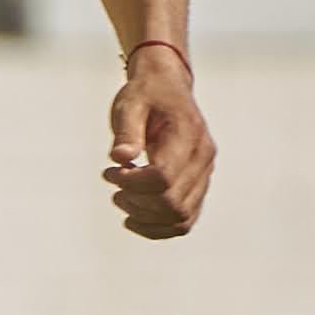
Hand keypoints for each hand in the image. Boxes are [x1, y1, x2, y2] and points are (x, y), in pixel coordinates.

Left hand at [101, 43, 212, 239]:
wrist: (166, 87)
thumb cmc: (146, 94)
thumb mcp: (130, 104)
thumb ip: (126, 131)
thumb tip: (120, 157)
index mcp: (188, 136)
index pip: (163, 178)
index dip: (131, 183)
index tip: (109, 171)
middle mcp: (203, 158)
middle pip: (172, 203)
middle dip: (136, 202)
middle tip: (113, 186)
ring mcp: (204, 175)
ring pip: (181, 219)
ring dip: (146, 218)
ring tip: (121, 199)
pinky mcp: (198, 186)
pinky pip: (184, 220)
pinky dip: (159, 228)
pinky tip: (132, 219)